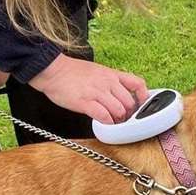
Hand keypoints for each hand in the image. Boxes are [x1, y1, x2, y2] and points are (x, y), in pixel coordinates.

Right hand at [29, 54, 147, 123]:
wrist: (52, 70)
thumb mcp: (97, 71)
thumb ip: (109, 82)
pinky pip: (103, 116)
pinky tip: (103, 124)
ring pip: (119, 111)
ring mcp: (97, 92)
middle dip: (128, 115)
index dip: (143, 97)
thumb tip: (119, 97)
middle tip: (122, 120)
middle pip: (129, 103)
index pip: (137, 84)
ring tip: (112, 123)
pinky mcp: (85, 102)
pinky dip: (107, 124)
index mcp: (111, 74)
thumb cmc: (71, 72)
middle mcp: (107, 82)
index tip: (141, 106)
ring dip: (118, 121)